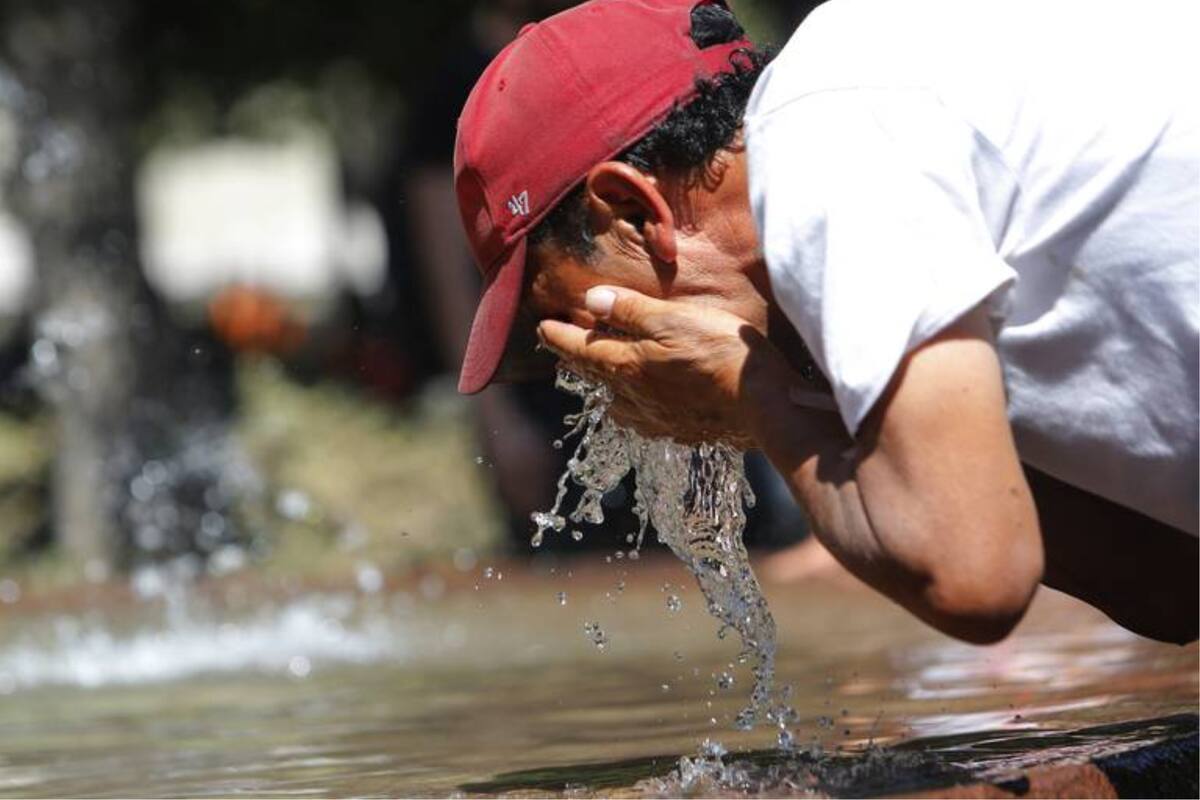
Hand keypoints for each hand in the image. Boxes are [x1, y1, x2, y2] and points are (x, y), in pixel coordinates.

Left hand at [536, 286, 788, 446]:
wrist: (762, 404)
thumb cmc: (720, 353)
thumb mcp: (673, 319)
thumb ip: (630, 311)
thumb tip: (591, 300)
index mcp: (628, 366)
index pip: (582, 349)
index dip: (560, 336)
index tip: (542, 327)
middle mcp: (634, 397)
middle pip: (595, 375)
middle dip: (575, 358)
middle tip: (561, 346)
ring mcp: (657, 418)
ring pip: (615, 400)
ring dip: (602, 384)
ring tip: (597, 373)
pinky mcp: (681, 430)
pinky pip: (641, 419)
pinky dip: (629, 406)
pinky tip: (636, 406)